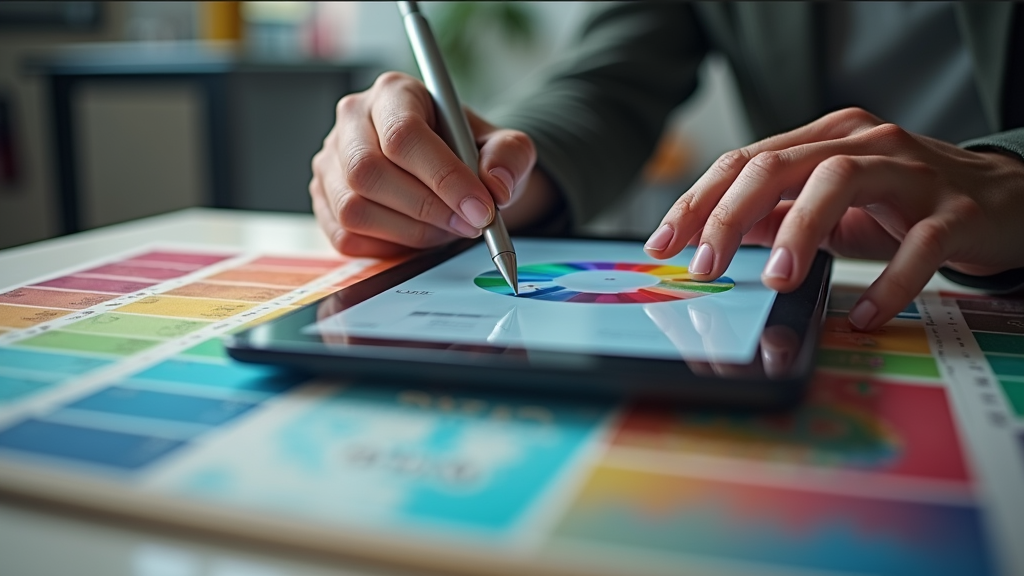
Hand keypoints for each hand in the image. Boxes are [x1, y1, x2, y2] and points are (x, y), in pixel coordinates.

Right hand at [311, 72, 541, 257]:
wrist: (450, 171)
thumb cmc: (469, 153)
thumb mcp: (503, 146)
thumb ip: (510, 157)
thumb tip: (496, 186)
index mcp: (394, 93)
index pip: (403, 135)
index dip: (443, 178)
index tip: (481, 208)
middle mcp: (352, 120)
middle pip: (369, 172)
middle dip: (427, 209)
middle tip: (469, 225)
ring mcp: (330, 161)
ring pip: (353, 208)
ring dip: (409, 231)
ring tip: (446, 229)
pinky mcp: (324, 199)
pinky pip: (345, 236)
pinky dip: (388, 245)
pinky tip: (417, 235)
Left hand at [644, 107, 1023, 330]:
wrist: (1006, 200)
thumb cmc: (906, 204)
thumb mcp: (832, 206)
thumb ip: (777, 214)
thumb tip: (713, 237)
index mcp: (826, 138)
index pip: (745, 161)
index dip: (698, 202)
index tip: (662, 244)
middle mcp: (864, 143)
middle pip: (780, 164)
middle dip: (729, 214)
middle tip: (703, 266)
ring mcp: (913, 172)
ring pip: (841, 182)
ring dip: (799, 231)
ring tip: (776, 280)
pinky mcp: (957, 210)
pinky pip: (921, 245)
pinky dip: (890, 282)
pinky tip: (866, 314)